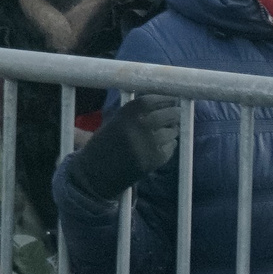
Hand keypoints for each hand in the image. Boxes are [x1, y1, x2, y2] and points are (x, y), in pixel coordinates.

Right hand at [66, 93, 183, 199]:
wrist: (95, 174)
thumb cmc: (103, 147)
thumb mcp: (112, 124)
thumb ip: (132, 114)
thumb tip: (159, 104)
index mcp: (123, 117)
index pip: (150, 101)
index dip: (164, 99)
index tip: (171, 99)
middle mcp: (137, 128)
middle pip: (166, 114)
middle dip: (174, 113)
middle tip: (177, 113)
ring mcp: (148, 145)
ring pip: (171, 131)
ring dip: (172, 129)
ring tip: (168, 130)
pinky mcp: (155, 160)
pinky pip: (171, 147)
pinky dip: (169, 144)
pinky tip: (162, 145)